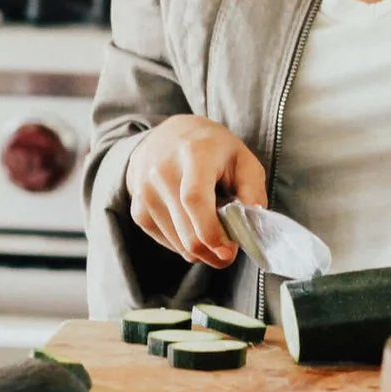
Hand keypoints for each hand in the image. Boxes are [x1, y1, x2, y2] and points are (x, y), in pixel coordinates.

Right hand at [123, 114, 267, 269]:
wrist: (169, 137)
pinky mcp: (137, 207)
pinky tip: (193, 229)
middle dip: (211, 252)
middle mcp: (162, 170)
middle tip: (229, 254)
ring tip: (213, 234)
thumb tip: (253, 218)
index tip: (228, 252)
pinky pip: (163, 241)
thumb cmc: (213, 150)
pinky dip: (182, 244)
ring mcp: (145, 190)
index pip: (195, 199)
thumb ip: (252, 188)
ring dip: (199, 250)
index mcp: (194, 153)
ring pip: (176, 242)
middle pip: (185, 229)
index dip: (211, 231)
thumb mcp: (242, 158)